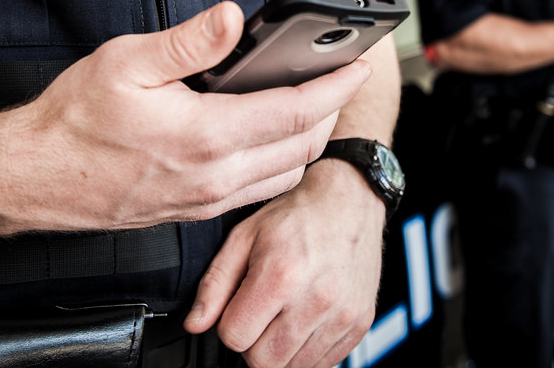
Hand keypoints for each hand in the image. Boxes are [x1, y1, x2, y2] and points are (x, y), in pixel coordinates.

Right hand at [0, 1, 372, 232]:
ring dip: (308, 141)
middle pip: (302, 146)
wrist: (33, 178)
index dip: (334, 85)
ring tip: (310, 105)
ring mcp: (207, 201)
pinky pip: (258, 191)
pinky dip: (280, 163)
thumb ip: (188, 42)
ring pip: (286, 174)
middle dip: (330, 110)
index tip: (355, 65)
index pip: (296, 111)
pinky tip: (269, 138)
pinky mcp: (196, 211)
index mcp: (206, 136)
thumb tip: (233, 18)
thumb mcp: (126, 62)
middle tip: (337, 78)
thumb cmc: (73, 121)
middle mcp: (215, 177)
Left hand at [185, 158, 385, 367]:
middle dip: (254, 342)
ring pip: (293, 367)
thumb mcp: (245, 237)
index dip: (230, 324)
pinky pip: (323, 363)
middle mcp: (315, 299)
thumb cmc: (298, 215)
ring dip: (281, 348)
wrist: (350, 202)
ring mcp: (341, 315)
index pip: (235, 338)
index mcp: (281, 275)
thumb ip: (215, 284)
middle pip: (264, 361)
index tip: (240, 306)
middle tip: (262, 312)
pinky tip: (307, 318)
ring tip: (286, 313)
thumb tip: (195, 323)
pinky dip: (308, 350)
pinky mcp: (358, 324)